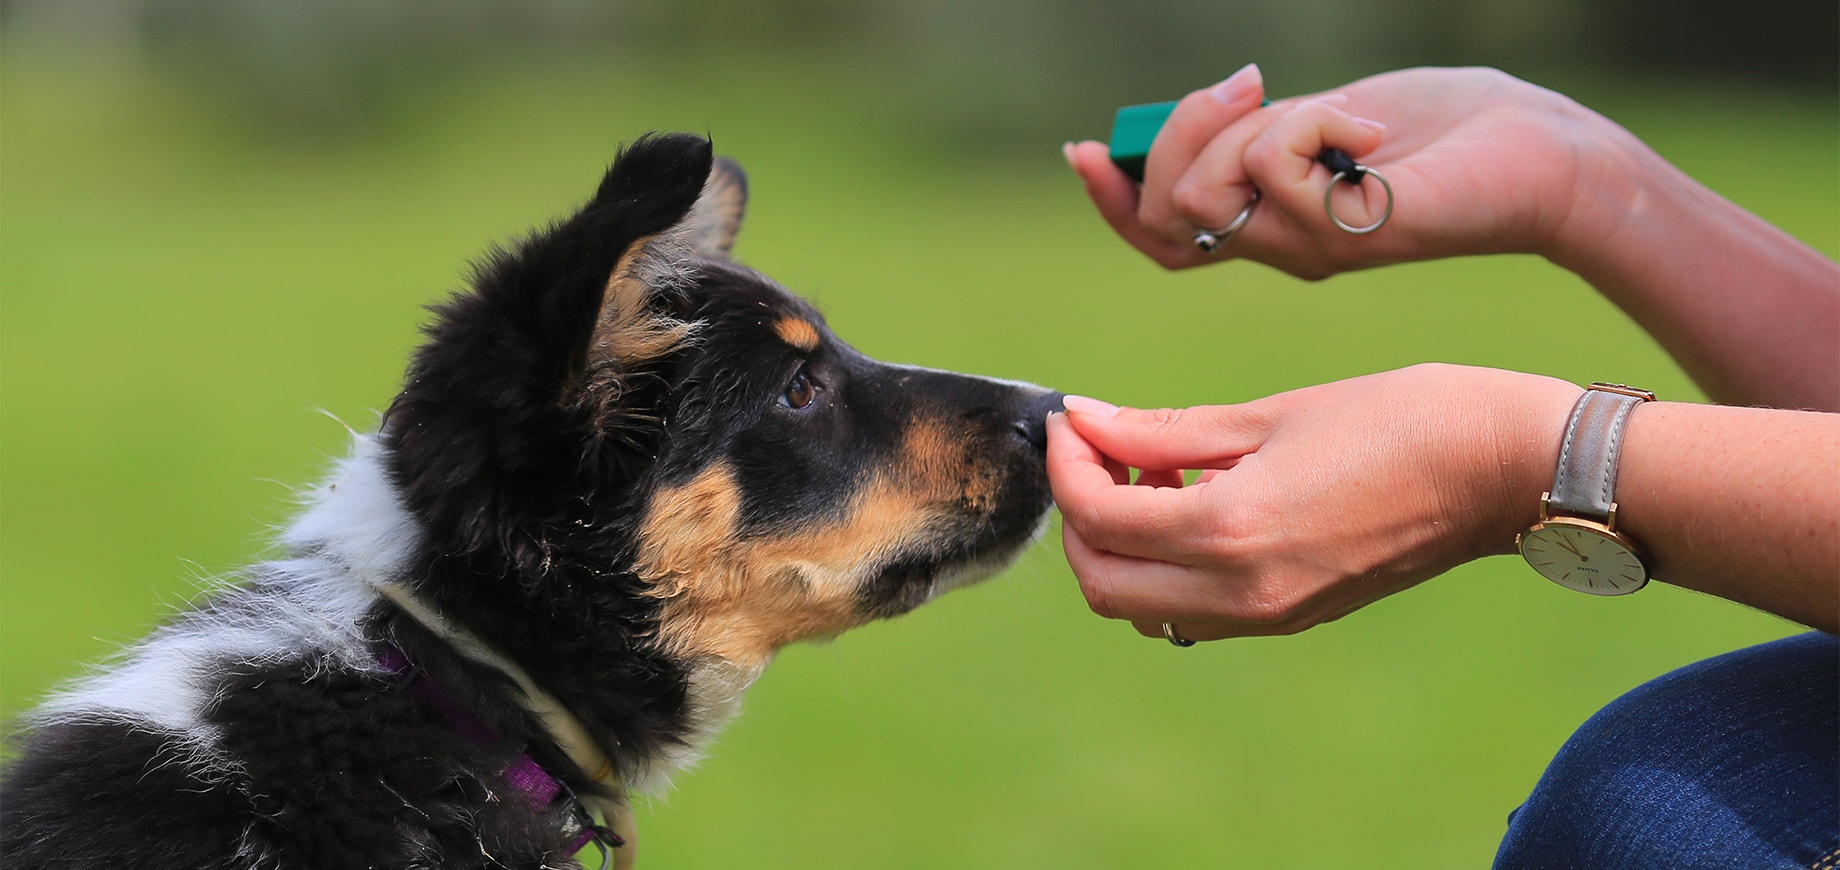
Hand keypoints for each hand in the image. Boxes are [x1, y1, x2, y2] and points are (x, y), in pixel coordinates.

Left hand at [1045, 364, 1581, 640]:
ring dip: (1119, 546)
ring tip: (1151, 473)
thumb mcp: (1272, 414)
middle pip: (1102, 583)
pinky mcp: (1290, 617)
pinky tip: (1193, 502)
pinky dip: (1164, 566)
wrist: (1505, 471)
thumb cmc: (1401, 419)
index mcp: (1232, 531)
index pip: (1098, 517)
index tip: (1072, 418)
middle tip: (1100, 450)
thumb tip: (1084, 421)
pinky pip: (1190, 611)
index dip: (1067, 463)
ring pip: (1140, 607)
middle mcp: (1241, 593)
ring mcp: (1268, 616)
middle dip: (1080, 516)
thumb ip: (1165, 430)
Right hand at [1064, 66, 1633, 278]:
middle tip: (1248, 87)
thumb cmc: (1443, 133)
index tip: (1085, 149)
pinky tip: (1373, 134)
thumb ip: (1259, 130)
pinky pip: (1276, 165)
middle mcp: (1279, 248)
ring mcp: (1309, 248)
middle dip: (1181, 132)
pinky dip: (1317, 121)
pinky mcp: (1344, 234)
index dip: (1111, 199)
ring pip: (1205, 193)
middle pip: (1166, 210)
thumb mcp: (1324, 119)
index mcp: (1267, 224)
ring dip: (1249, 128)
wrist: (1538, 156)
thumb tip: (1201, 113)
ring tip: (1327, 114)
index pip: (1157, 235)